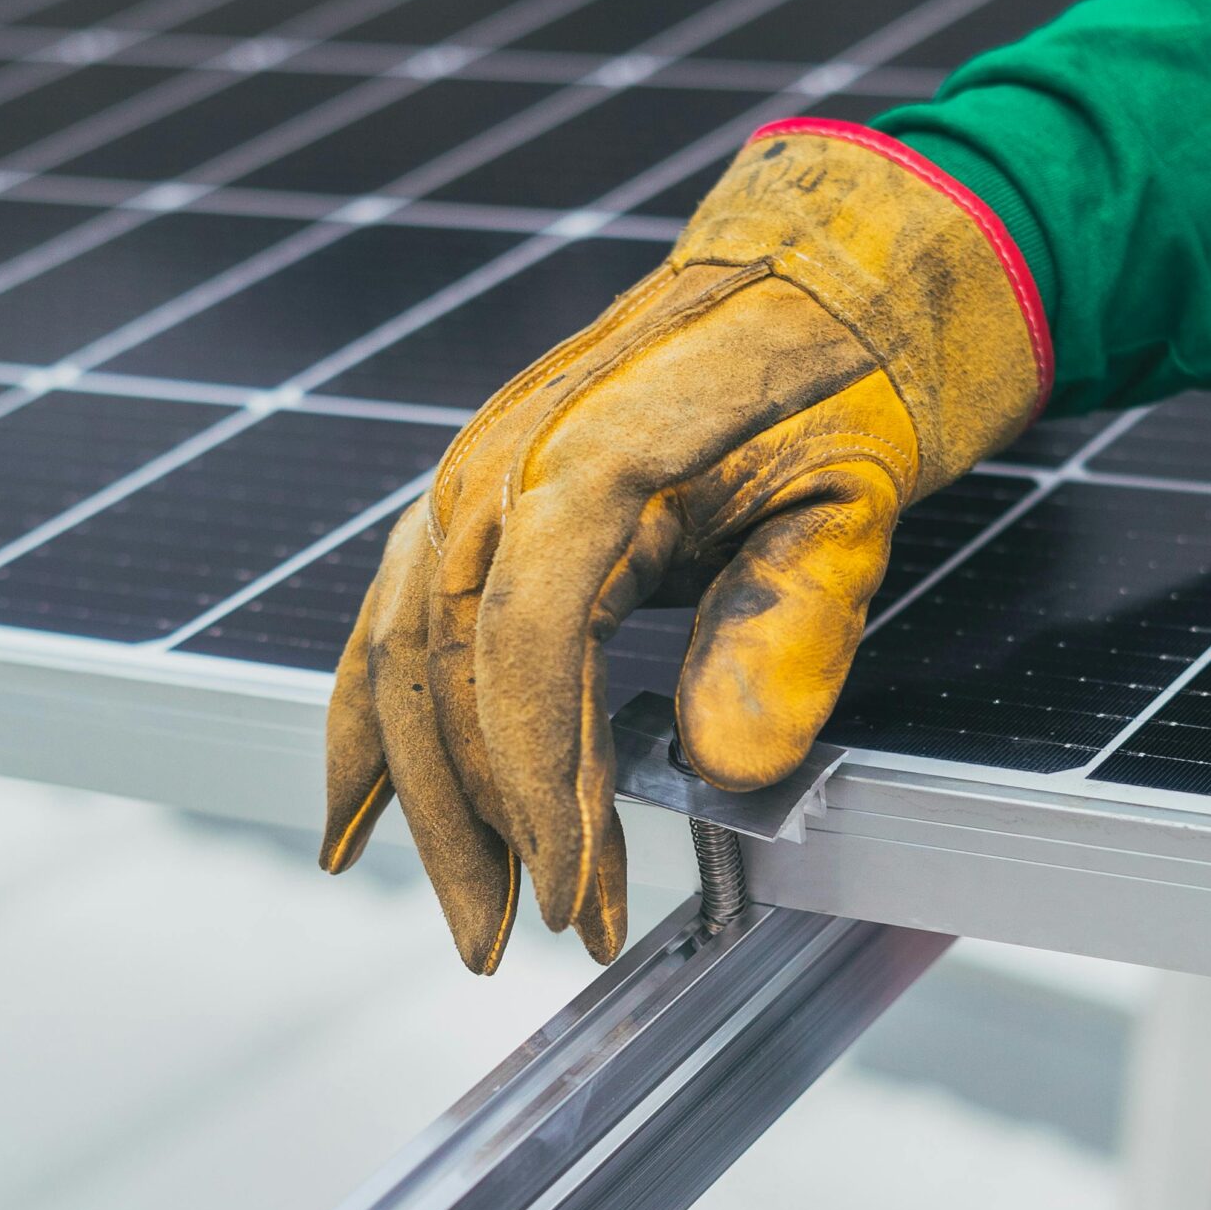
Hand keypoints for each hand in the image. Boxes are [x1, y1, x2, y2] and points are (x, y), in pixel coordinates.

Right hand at [320, 119, 1050, 970]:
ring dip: (422, 801)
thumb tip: (723, 766)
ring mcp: (471, 478)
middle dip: (474, 825)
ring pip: (396, 655)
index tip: (582, 896)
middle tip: (526, 940)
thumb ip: (792, 621)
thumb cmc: (846, 379)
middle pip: (437, 666)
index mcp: (594, 454)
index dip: (538, 780)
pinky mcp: (471, 502)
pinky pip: (388, 622)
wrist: (823, 269)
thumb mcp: (859, 495)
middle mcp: (501, 461)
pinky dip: (363, 729)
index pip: (524, 640)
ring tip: (472, 917)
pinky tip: (351, 822)